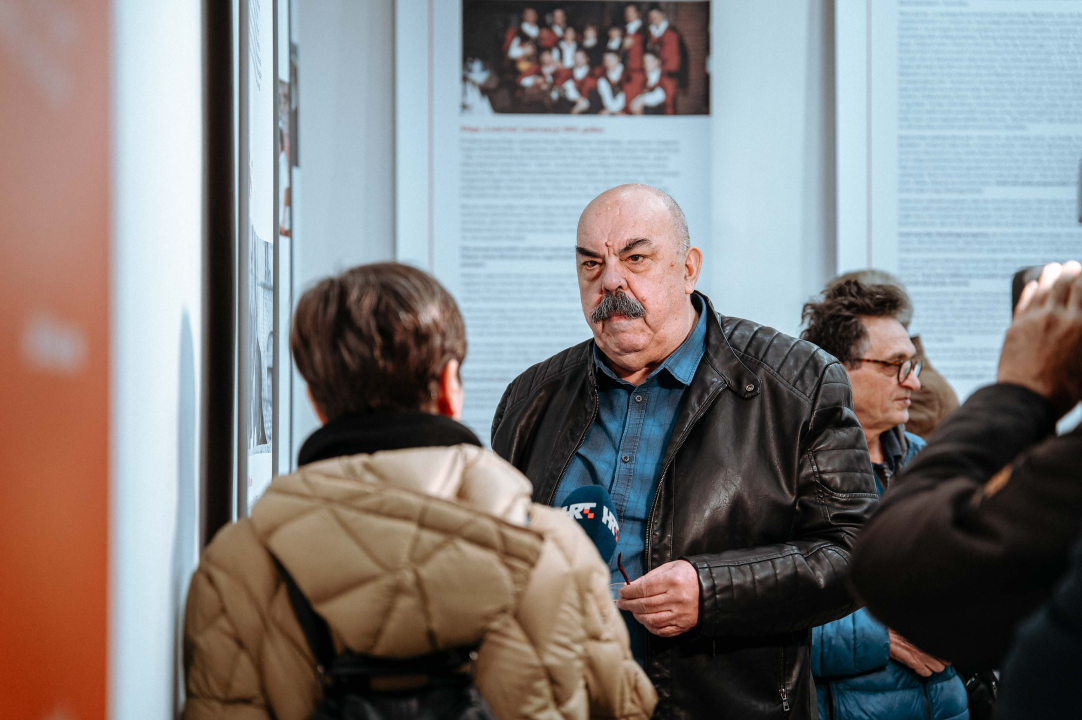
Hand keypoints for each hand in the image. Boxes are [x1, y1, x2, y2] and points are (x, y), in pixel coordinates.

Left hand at [616, 559, 698, 636]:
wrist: (711, 588)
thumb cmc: (687, 575)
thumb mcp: (668, 568)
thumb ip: (648, 577)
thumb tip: (629, 586)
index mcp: (673, 581)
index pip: (644, 589)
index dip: (629, 592)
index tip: (621, 592)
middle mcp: (677, 599)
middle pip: (645, 605)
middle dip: (629, 604)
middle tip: (620, 603)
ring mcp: (681, 614)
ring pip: (652, 620)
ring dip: (637, 616)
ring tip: (632, 611)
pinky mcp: (684, 625)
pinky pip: (662, 630)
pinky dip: (649, 627)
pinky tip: (644, 620)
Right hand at [889, 629, 948, 676]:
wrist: (885, 635)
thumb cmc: (898, 630)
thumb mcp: (914, 629)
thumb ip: (926, 634)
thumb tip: (936, 637)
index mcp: (930, 637)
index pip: (947, 650)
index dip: (944, 653)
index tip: (940, 653)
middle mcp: (928, 646)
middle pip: (945, 661)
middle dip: (940, 661)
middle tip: (933, 659)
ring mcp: (922, 655)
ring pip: (938, 669)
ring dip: (932, 667)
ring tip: (926, 663)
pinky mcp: (914, 663)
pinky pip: (926, 673)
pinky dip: (923, 671)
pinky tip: (918, 666)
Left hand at [997, 261, 1081, 415]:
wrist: (1027, 399)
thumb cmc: (1063, 389)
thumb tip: (1078, 325)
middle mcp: (1059, 317)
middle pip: (1067, 284)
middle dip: (1072, 272)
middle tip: (1074, 266)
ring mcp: (1035, 320)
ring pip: (1044, 288)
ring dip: (1051, 275)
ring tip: (1055, 268)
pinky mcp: (1015, 327)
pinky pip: (1024, 302)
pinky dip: (1031, 290)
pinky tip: (1033, 285)